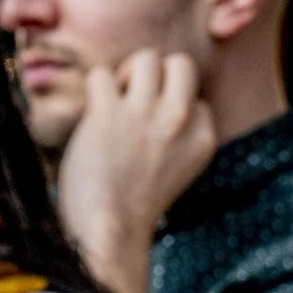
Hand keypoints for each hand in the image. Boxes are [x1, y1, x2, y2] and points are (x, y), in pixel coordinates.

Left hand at [56, 51, 217, 292]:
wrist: (107, 234)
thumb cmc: (132, 208)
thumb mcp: (176, 172)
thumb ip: (178, 139)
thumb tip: (159, 103)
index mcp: (203, 139)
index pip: (196, 99)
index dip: (170, 107)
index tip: (151, 133)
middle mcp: (180, 121)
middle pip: (180, 64)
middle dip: (157, 74)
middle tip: (134, 101)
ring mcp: (146, 115)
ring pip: (146, 57)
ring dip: (125, 74)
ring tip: (112, 103)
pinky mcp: (109, 114)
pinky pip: (101, 74)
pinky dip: (92, 90)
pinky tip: (89, 115)